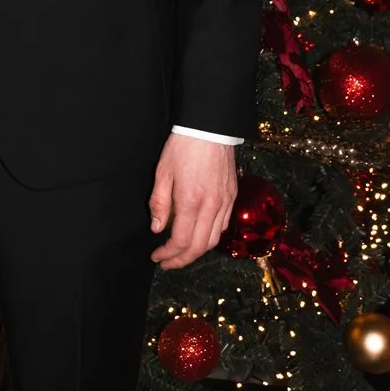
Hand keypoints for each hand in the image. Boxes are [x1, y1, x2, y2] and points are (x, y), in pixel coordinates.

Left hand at [148, 135, 236, 269]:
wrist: (210, 127)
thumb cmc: (183, 146)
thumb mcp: (163, 172)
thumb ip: (159, 203)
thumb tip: (158, 228)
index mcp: (191, 201)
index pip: (181, 241)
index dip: (168, 254)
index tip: (157, 256)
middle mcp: (211, 206)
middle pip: (199, 247)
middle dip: (182, 260)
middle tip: (167, 263)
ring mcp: (225, 202)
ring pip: (214, 239)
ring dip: (197, 251)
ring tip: (181, 253)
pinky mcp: (232, 196)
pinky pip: (223, 225)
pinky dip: (210, 236)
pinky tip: (199, 234)